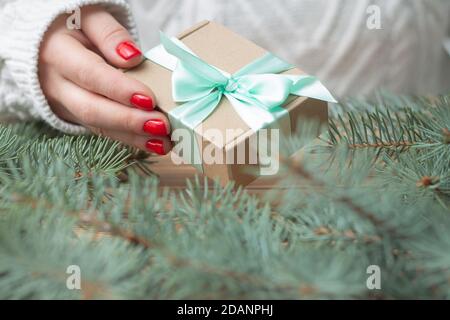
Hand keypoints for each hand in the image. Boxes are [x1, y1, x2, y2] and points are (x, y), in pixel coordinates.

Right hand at [39, 5, 170, 154]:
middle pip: (92, 109)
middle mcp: (57, 85)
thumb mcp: (88, 17)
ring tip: (164, 142)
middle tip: (161, 125)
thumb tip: (131, 57)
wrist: (44, 42)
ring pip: (99, 127)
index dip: (119, 89)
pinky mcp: (76, 117)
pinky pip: (104, 132)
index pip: (90, 75)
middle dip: (129, 121)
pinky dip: (130, 139)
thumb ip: (109, 34)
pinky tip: (154, 143)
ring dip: (133, 137)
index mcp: (57, 53)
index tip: (149, 99)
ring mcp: (65, 105)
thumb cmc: (71, 26)